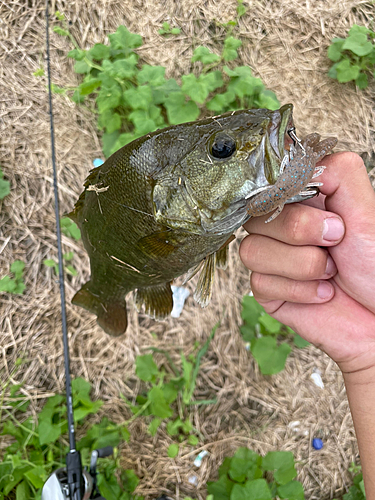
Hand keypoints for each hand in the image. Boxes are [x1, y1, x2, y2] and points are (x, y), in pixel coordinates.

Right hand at [239, 152, 374, 376]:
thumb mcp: (364, 208)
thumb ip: (336, 171)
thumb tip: (295, 160)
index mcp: (303, 202)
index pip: (266, 183)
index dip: (285, 196)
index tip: (322, 209)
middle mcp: (283, 227)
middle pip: (255, 216)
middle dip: (300, 232)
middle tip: (334, 242)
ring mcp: (273, 259)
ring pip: (252, 251)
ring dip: (301, 265)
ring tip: (329, 273)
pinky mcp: (268, 290)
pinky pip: (259, 282)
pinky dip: (299, 290)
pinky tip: (322, 294)